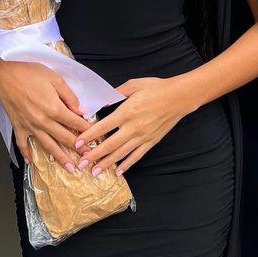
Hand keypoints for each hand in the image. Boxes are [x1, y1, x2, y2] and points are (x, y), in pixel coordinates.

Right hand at [0, 60, 89, 170]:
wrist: (5, 73)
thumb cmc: (30, 72)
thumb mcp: (55, 79)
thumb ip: (69, 96)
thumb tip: (80, 110)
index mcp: (55, 109)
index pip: (75, 123)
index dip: (87, 131)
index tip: (95, 138)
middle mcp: (43, 121)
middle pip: (64, 138)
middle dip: (78, 149)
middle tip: (88, 159)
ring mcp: (30, 126)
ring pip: (48, 146)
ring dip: (60, 158)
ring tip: (70, 169)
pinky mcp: (18, 126)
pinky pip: (22, 144)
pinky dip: (26, 154)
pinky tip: (30, 162)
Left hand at [72, 77, 187, 177]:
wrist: (179, 97)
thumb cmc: (156, 88)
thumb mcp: (134, 84)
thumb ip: (116, 93)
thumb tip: (101, 100)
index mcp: (127, 112)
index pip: (103, 127)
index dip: (89, 136)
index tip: (78, 143)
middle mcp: (133, 127)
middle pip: (110, 144)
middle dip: (94, 155)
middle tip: (81, 164)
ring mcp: (143, 137)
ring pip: (121, 153)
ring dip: (107, 163)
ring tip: (95, 172)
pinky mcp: (151, 142)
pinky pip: (136, 156)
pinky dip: (127, 165)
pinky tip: (118, 172)